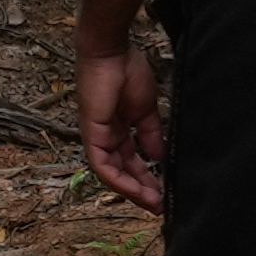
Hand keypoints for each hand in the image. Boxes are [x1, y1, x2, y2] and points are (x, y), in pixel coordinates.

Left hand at [78, 43, 165, 212]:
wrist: (112, 51)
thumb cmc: (127, 71)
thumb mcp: (146, 110)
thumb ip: (150, 135)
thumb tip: (160, 157)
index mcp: (118, 128)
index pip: (131, 160)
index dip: (146, 177)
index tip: (164, 191)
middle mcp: (105, 136)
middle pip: (121, 170)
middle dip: (141, 189)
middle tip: (160, 205)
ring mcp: (96, 136)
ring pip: (111, 173)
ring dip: (132, 190)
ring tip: (153, 203)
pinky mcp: (91, 133)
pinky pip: (101, 164)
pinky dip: (118, 179)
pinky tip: (136, 190)